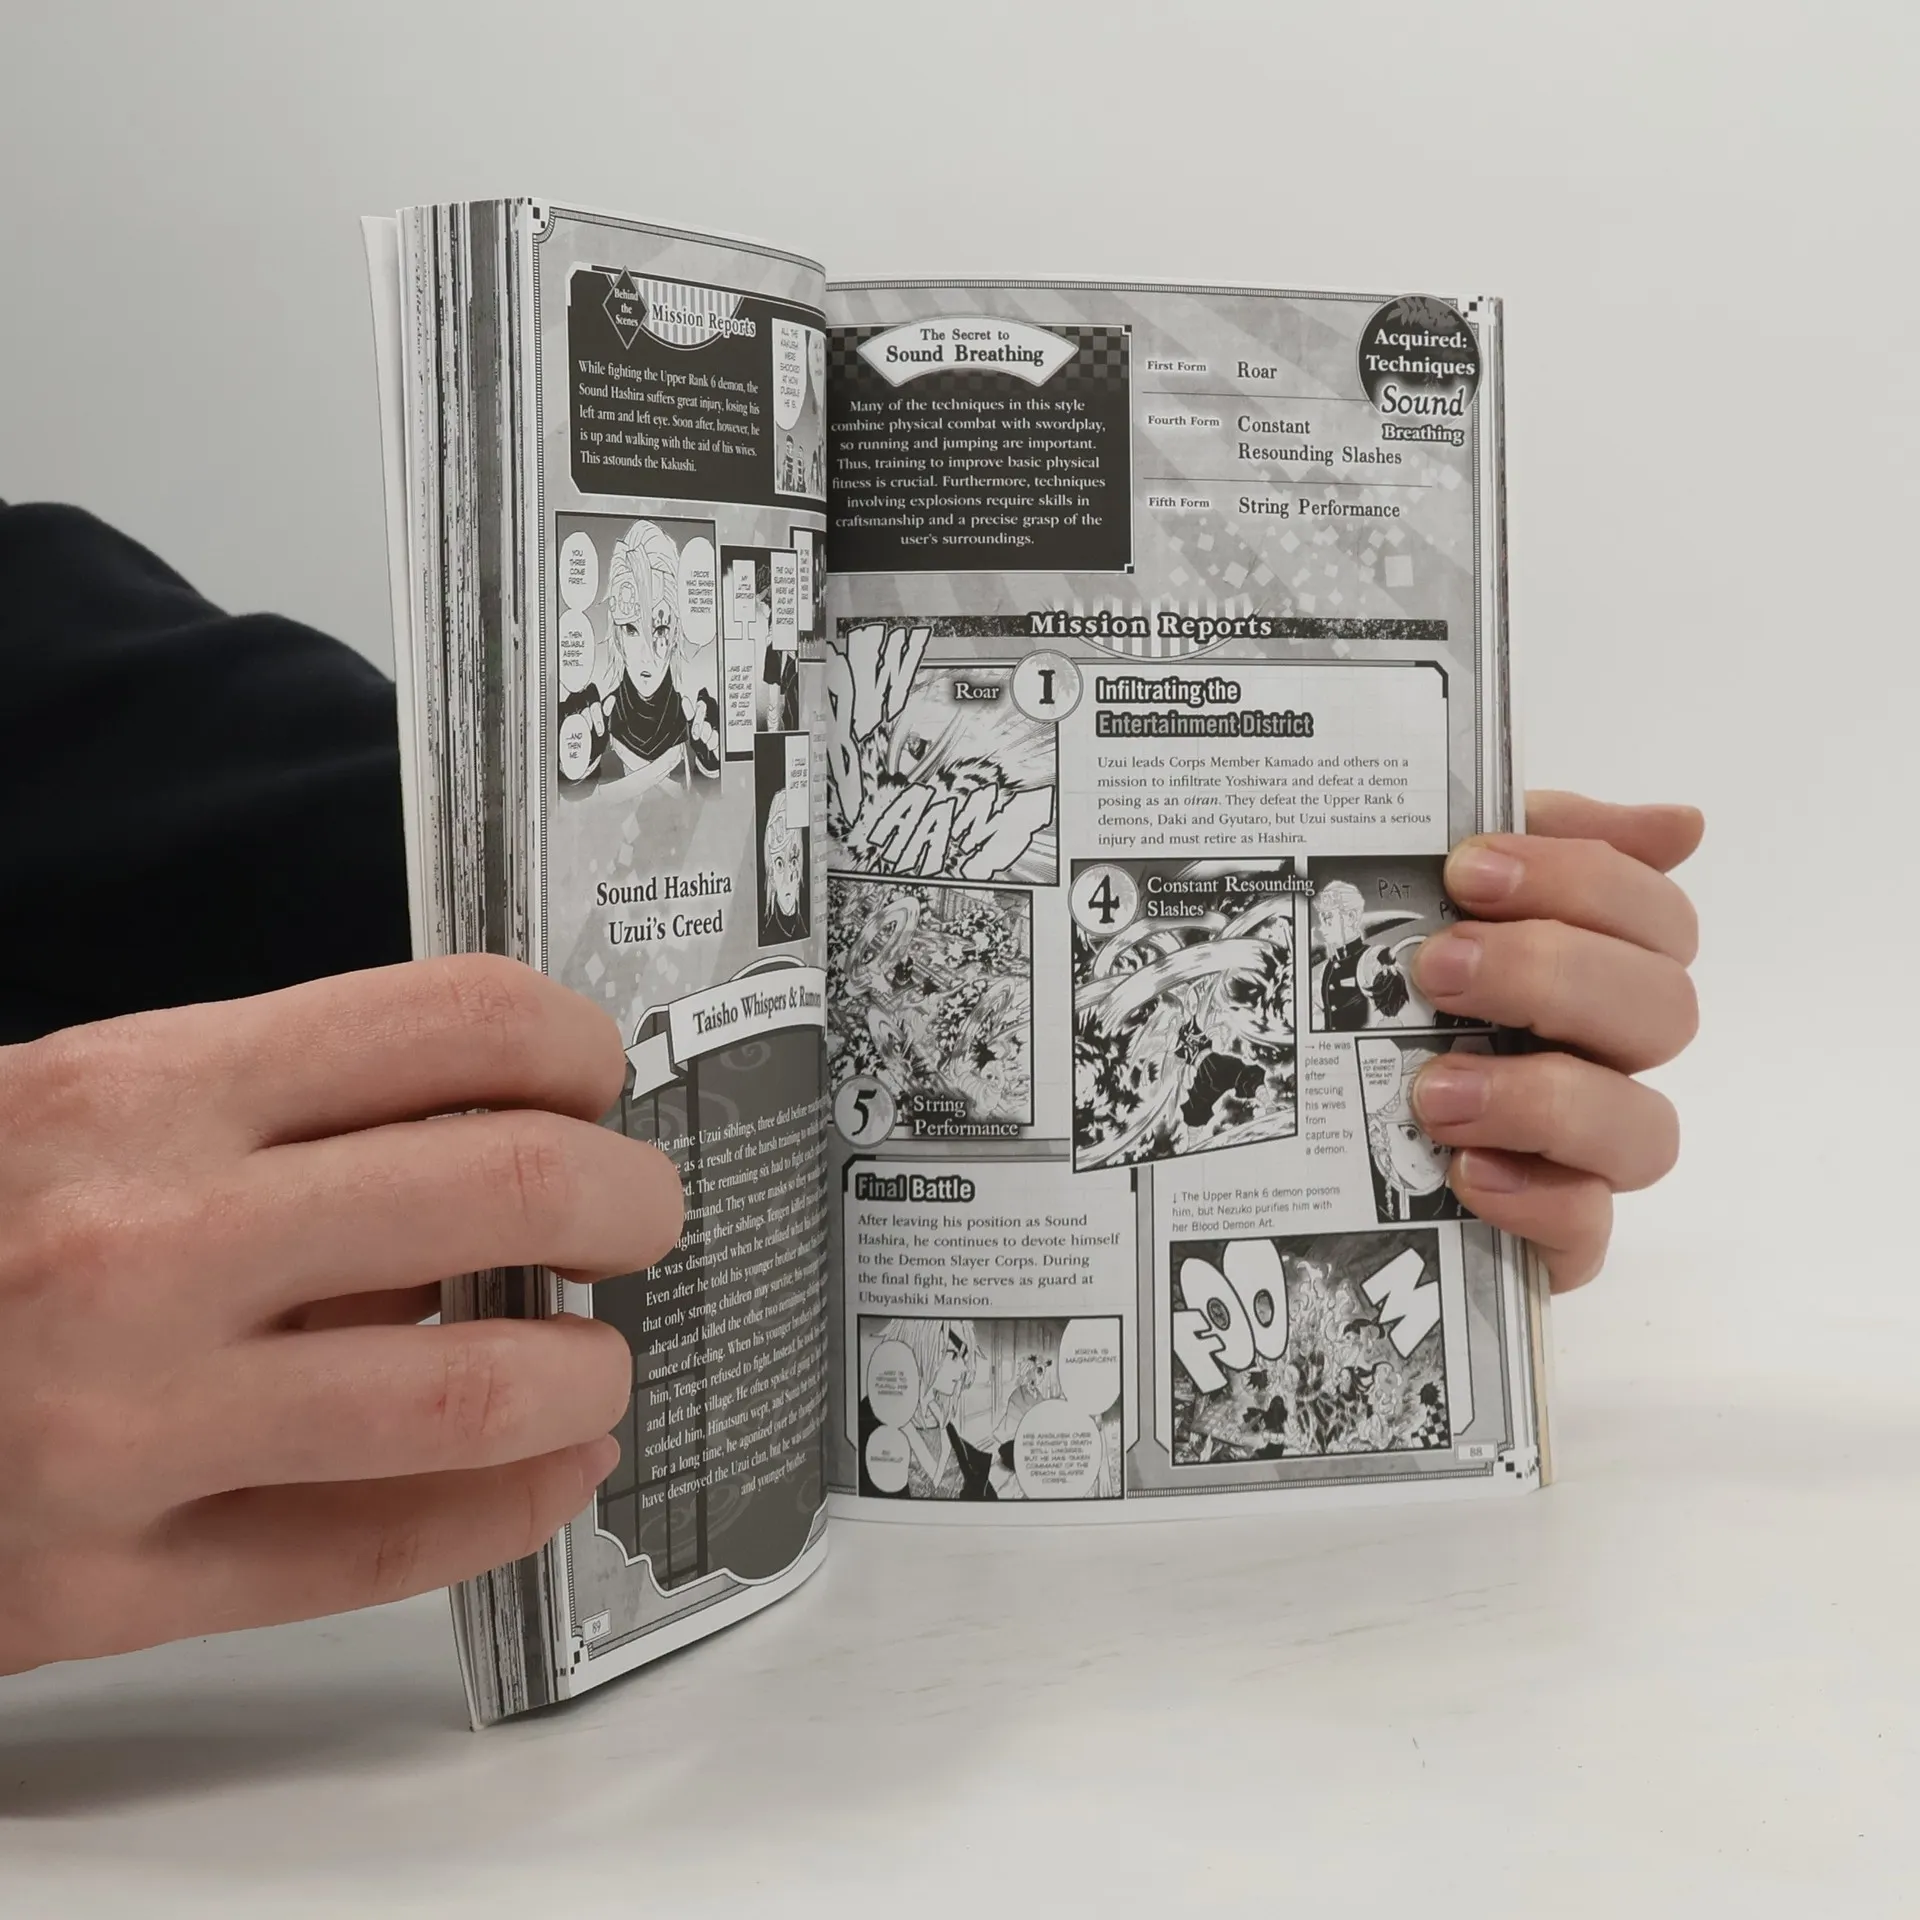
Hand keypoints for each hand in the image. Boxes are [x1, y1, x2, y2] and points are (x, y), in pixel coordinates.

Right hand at [0, 957, 681, 1672]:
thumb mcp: (82, 1110)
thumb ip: (274, 1123)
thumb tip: (499, 1135)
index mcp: (143, 1090)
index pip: (453, 1020)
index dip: (574, 1044)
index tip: (597, 1078)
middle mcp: (146, 1243)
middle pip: (506, 1184)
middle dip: (632, 1199)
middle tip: (643, 1216)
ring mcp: (126, 1424)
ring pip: (467, 1392)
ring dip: (587, 1371)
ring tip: (599, 1359)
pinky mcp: (100, 1587)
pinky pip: (366, 1556)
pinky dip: (504, 1511)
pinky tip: (551, 1474)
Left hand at [1410, 792, 1701, 1290]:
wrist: (1303, 1129)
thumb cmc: (1384, 992)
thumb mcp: (1432, 892)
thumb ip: (1535, 838)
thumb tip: (1681, 825)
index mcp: (1593, 967)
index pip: (1655, 916)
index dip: (1581, 882)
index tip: (1469, 870)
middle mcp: (1605, 1059)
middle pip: (1664, 1012)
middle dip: (1551, 975)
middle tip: (1436, 968)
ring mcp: (1584, 1155)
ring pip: (1644, 1129)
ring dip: (1542, 1098)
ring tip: (1434, 1090)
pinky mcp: (1546, 1236)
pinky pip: (1586, 1231)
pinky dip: (1534, 1199)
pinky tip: (1462, 1170)